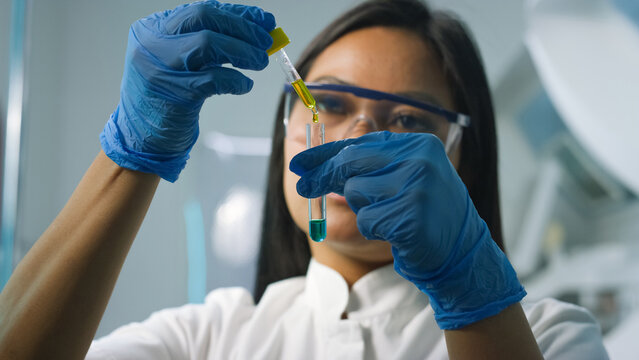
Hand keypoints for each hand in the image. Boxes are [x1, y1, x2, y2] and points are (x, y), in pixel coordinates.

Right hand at [100, 1, 274, 181]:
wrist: (140, 137)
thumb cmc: (165, 98)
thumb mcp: (179, 62)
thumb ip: (208, 45)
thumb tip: (254, 32)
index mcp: (153, 28)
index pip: (202, 10)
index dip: (238, 14)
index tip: (264, 21)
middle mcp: (153, 42)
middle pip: (205, 17)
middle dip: (243, 27)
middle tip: (266, 41)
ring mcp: (161, 66)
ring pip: (209, 43)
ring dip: (243, 50)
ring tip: (260, 61)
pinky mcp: (174, 93)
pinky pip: (214, 79)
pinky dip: (236, 80)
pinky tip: (245, 85)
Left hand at [290, 131, 525, 329]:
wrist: (462, 252)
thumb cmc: (426, 215)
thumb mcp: (404, 179)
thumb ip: (369, 168)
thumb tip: (320, 166)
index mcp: (418, 145)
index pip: (360, 143)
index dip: (324, 153)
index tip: (299, 162)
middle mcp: (419, 159)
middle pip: (351, 162)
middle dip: (322, 175)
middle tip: (303, 186)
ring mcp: (418, 186)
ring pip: (357, 192)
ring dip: (364, 210)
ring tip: (391, 217)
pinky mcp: (411, 216)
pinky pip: (368, 221)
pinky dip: (375, 230)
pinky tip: (397, 232)